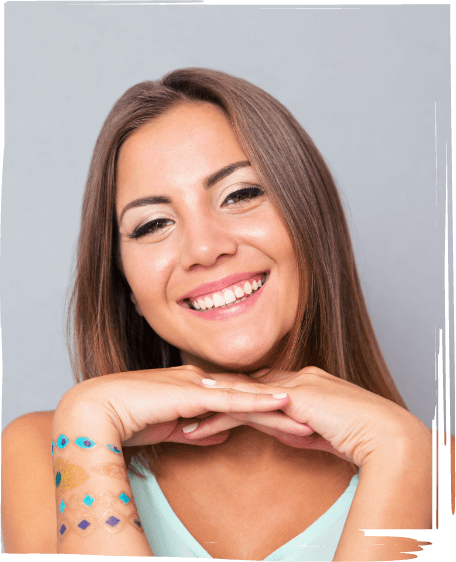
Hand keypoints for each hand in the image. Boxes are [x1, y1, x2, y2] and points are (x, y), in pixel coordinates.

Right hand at [55, 365, 308, 448]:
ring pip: (247, 394)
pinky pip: (230, 398)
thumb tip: (223, 433)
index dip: (270, 405)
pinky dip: (256, 400)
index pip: (242, 396)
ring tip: (307, 414)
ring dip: (278, 404)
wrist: (97, 409)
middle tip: (313, 417)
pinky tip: (278, 402)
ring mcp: (198, 384)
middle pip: (252, 393)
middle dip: (283, 406)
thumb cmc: (130, 417)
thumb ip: (198, 428)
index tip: (296, 417)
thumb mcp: (173, 427)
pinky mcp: (190, 392)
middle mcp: (203, 381)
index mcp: (199, 388)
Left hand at [182, 366, 428, 465]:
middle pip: (244, 385)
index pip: (258, 387)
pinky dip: (223, 412)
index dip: (232, 394)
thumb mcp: (319, 429)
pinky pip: (250, 405)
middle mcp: (294, 378)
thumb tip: (281, 428)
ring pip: (242, 393)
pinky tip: (202, 419)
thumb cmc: (356, 433)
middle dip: (214, 395)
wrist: (383, 431)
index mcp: (301, 383)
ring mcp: (293, 385)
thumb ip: (296, 424)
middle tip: (185, 403)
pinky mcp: (292, 398)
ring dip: (211, 404)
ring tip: (183, 414)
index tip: (208, 403)